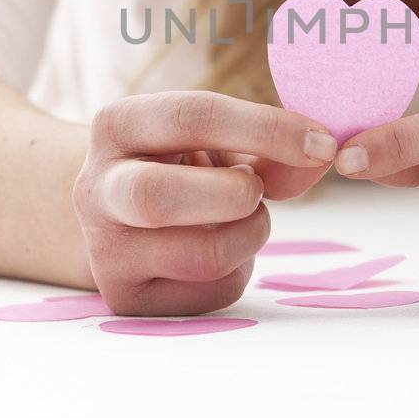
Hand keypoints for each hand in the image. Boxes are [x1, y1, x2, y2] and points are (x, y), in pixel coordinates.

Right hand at [72, 90, 336, 315]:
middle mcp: (96, 189)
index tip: (322, 143)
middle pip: (157, 197)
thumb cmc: (182, 164)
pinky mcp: (129, 300)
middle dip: (233, 195)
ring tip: (247, 217)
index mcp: (117, 126)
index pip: (191, 117)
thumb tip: (321, 157)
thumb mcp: (216, 141)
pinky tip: (220, 248)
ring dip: (251, 235)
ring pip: (200, 256)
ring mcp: (106, 252)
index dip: (266, 129)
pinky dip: (239, 269)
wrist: (122, 217)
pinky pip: (211, 292)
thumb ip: (269, 146)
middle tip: (259, 190)